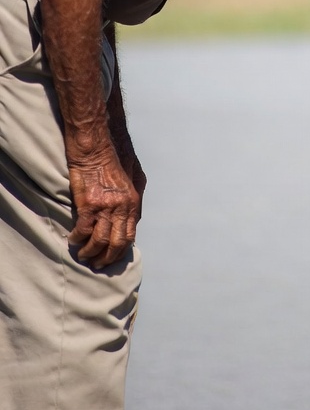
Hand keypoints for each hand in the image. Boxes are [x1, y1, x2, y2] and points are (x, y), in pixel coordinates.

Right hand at [68, 148, 141, 268]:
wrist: (96, 145)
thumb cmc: (116, 156)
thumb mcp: (135, 176)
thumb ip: (136, 195)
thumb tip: (135, 214)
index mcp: (133, 203)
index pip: (130, 235)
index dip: (121, 250)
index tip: (112, 255)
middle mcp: (122, 208)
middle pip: (117, 243)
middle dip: (107, 258)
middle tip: (98, 264)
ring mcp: (106, 207)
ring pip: (100, 241)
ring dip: (90, 253)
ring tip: (83, 256)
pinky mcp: (88, 204)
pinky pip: (83, 230)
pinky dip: (77, 239)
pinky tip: (72, 240)